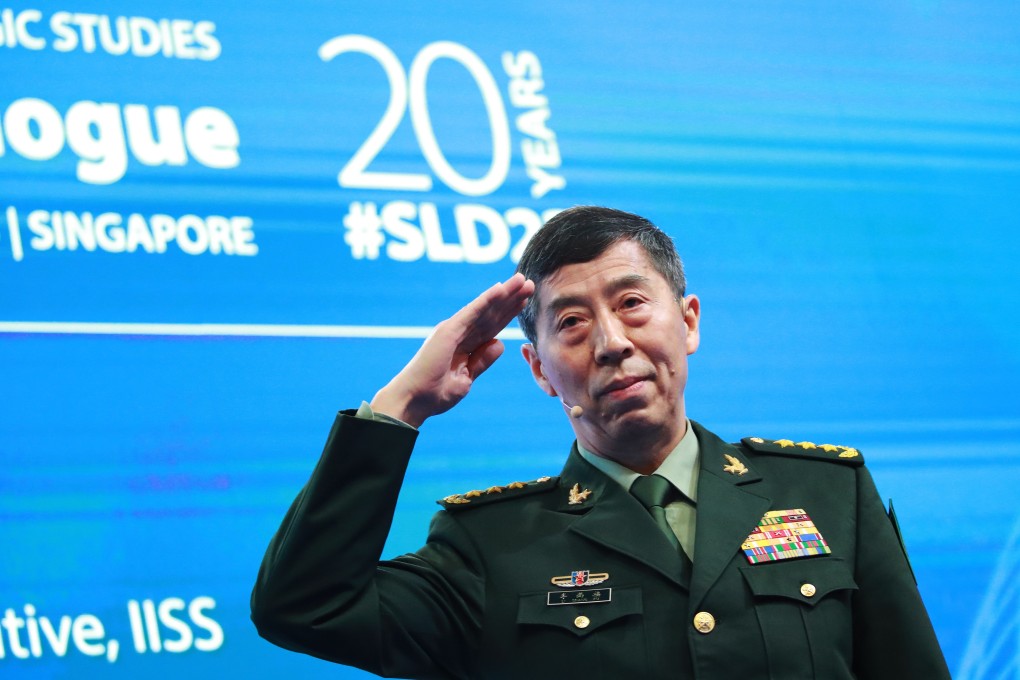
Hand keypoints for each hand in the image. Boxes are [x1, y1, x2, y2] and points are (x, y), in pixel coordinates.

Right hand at [370, 274, 534, 427]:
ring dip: (504, 294)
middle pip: (491, 313)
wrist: (413, 400)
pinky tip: (501, 289)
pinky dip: (486, 300)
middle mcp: (459, 333)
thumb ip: (482, 361)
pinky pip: (472, 313)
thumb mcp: (466, 379)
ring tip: (523, 279)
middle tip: (530, 283)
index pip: (491, 326)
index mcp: (464, 345)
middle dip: (511, 299)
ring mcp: (453, 329)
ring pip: (484, 309)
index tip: (525, 301)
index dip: (508, 312)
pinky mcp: (448, 331)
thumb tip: (500, 343)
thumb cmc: (435, 394)